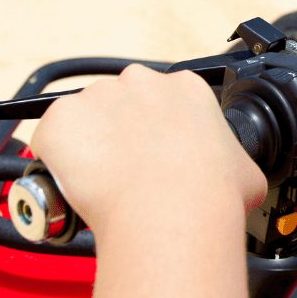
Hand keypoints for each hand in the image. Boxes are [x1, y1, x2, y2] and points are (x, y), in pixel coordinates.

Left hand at [30, 65, 266, 238]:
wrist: (173, 214)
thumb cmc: (210, 196)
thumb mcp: (245, 171)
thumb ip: (232, 160)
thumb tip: (233, 175)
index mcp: (185, 89)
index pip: (162, 102)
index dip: (156, 133)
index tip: (156, 157)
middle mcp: (139, 82)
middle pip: (119, 105)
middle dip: (119, 135)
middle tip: (128, 173)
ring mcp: (96, 98)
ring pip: (84, 123)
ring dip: (88, 149)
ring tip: (102, 187)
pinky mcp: (60, 121)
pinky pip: (51, 142)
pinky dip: (57, 164)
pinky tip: (77, 187)